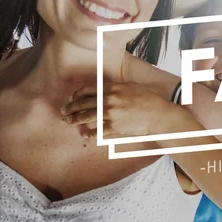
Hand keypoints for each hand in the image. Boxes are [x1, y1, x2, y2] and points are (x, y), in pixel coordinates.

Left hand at [61, 82, 180, 137]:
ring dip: (75, 119)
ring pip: (86, 116)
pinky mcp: (115, 126)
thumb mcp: (131, 87)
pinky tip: (85, 134)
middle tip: (64, 111)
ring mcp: (111, 113)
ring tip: (68, 121)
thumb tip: (103, 89)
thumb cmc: (148, 100)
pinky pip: (97, 130)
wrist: (158, 115)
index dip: (77, 94)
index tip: (72, 98)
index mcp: (113, 88)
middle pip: (83, 103)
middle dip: (70, 107)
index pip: (87, 89)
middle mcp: (109, 99)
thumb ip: (116, 88)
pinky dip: (90, 133)